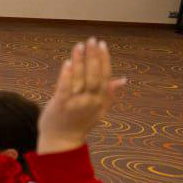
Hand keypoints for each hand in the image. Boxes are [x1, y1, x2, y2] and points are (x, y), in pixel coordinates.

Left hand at [37, 38, 124, 154]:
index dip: (104, 60)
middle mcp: (90, 101)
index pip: (105, 76)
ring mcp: (75, 103)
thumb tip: (122, 79)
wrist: (62, 142)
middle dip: (94, 56)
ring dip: (80, 61)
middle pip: (95, 75)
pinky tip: (67, 63)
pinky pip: (65, 88)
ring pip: (80, 79)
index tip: (102, 45)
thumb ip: (109, 95)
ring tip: (80, 46)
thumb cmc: (79, 124)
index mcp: (100, 101)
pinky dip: (66, 75)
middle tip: (92, 40)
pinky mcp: (60, 105)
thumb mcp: (99, 111)